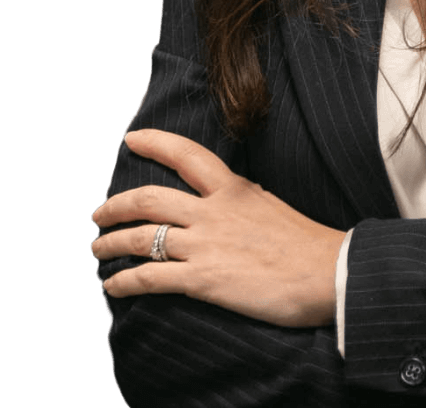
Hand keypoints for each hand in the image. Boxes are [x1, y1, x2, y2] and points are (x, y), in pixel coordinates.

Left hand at [91, 129, 345, 327]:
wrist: (328, 272)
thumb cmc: (307, 244)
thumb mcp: (271, 206)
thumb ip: (242, 203)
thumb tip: (227, 205)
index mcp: (234, 189)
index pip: (187, 155)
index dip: (155, 143)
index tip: (132, 138)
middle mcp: (214, 211)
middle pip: (149, 198)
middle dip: (115, 206)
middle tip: (99, 215)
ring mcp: (206, 244)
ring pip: (142, 237)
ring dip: (111, 244)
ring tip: (98, 250)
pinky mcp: (203, 279)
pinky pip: (150, 277)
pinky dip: (124, 282)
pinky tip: (114, 287)